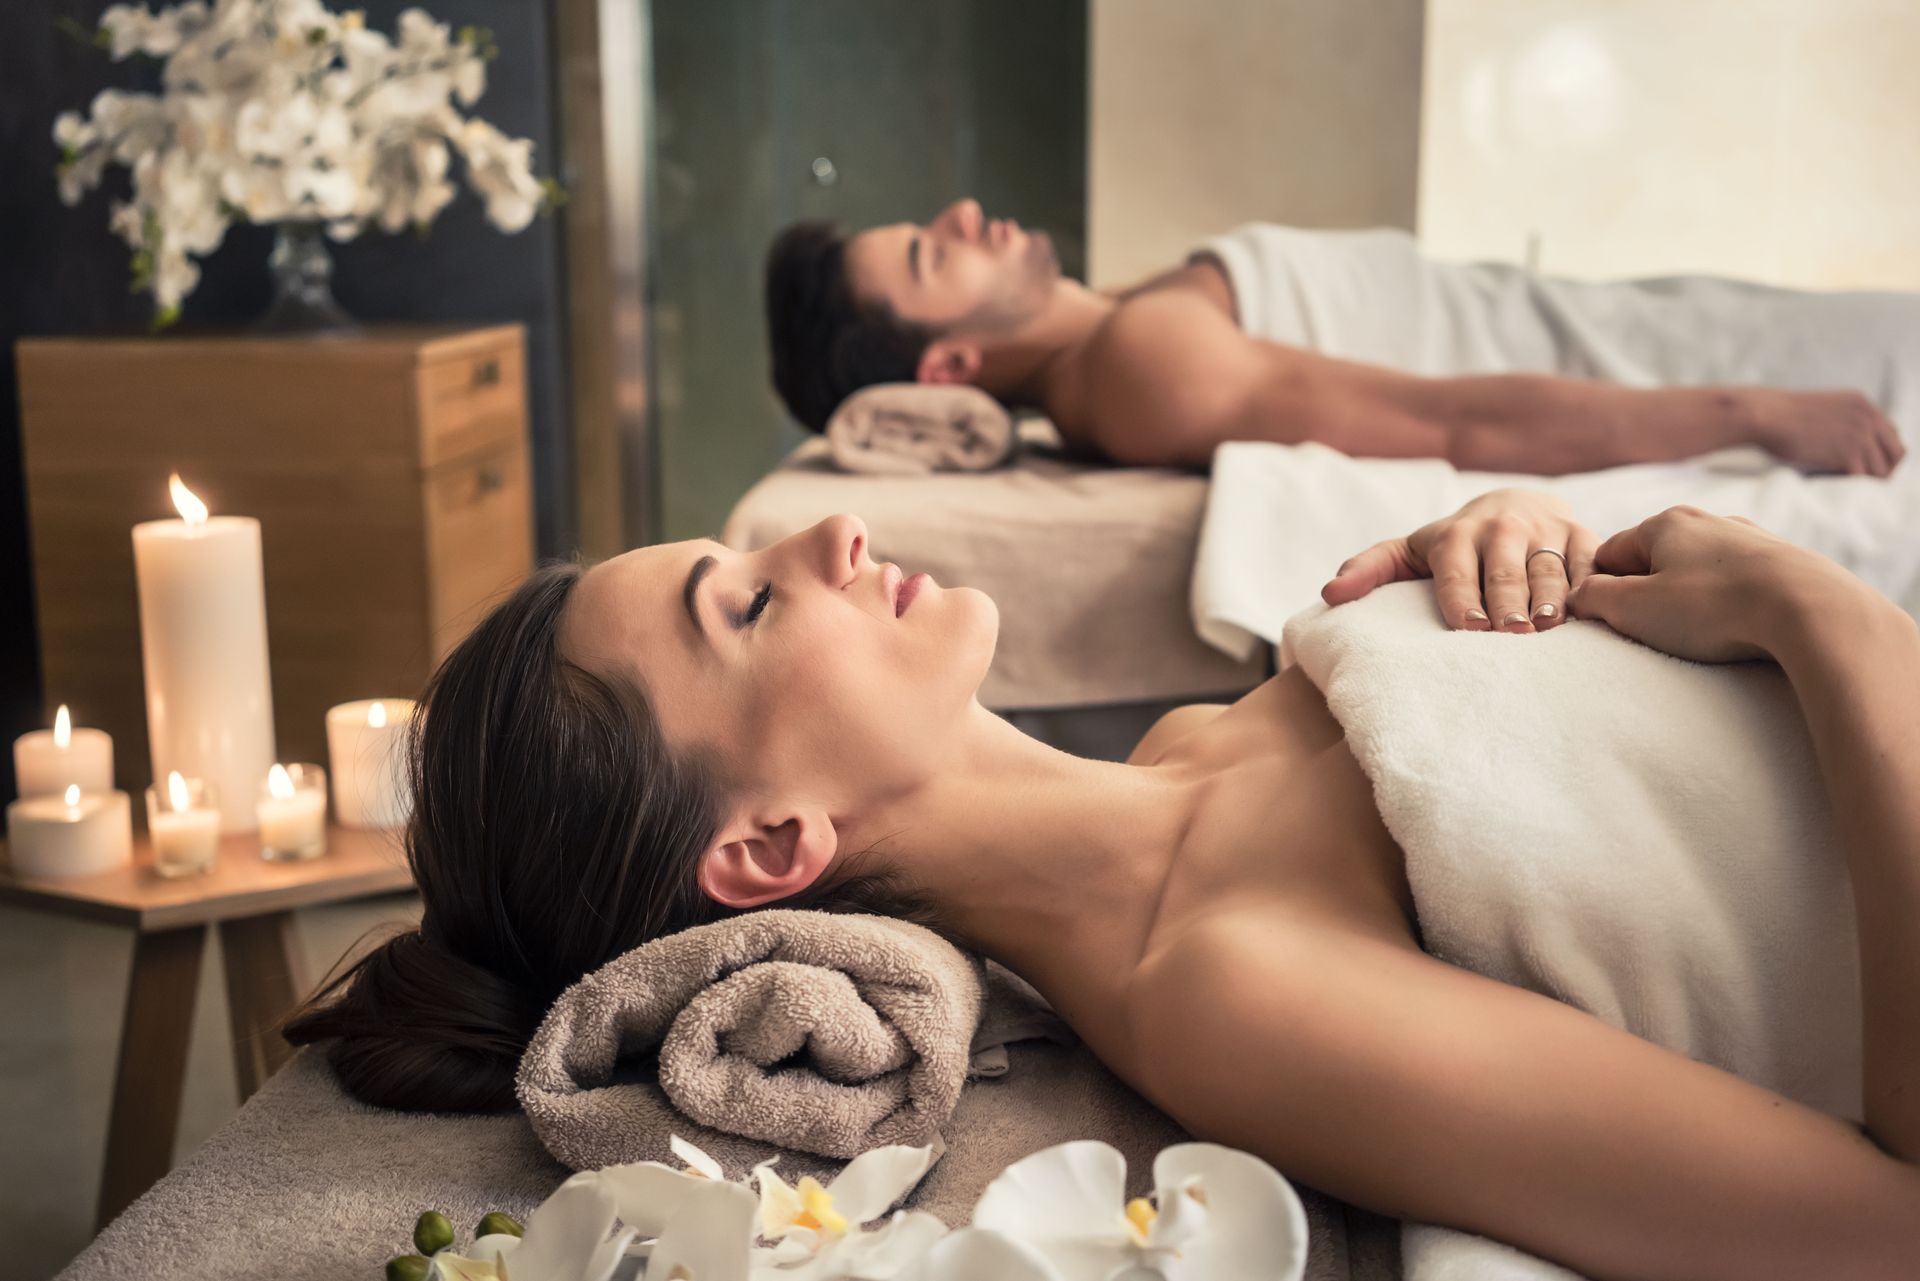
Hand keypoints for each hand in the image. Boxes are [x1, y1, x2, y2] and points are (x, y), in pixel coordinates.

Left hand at [1321, 489, 1598, 632]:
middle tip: (1510, 633)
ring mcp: (1546, 529)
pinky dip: (1589, 583)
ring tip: (1548, 627)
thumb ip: (1369, 570)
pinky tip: (1588, 610)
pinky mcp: (1583, 535)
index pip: (1456, 569)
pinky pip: (1589, 560)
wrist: (1515, 505)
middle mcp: (1502, 528)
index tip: (1468, 628)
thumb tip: (1329, 595)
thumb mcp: (1408, 553)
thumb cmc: (1452, 547)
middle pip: (1504, 569)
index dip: (1462, 597)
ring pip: (1548, 566)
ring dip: (1549, 596)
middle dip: (1507, 600)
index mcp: (1455, 535)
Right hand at [1566, 505, 1872, 661]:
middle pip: (1657, 560)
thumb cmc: (1714, 607)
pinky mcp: (1783, 563)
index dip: (1601, 588)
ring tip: (1699, 635)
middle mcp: (1707, 521)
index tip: (1607, 620)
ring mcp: (1749, 539)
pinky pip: (1738, 583)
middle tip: (1653, 633)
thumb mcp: (1634, 608)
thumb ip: (1594, 598)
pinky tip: (1737, 627)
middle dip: (1648, 594)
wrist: (1810, 609)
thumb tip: (1579, 595)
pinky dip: (1729, 603)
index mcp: (1664, 524)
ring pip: (1700, 571)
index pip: (1610, 553)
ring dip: (1690, 600)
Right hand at [1752, 389, 1905, 476]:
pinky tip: (1838, 488)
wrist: (1768, 416)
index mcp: (1863, 405)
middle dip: (1883, 469)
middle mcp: (1869, 418)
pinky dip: (1853, 488)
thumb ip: (1843, 422)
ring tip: (1847, 487)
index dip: (1881, 453)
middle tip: (1863, 482)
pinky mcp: (1848, 454)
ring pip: (1882, 470)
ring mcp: (1861, 436)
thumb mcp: (1823, 410)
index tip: (1867, 465)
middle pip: (1896, 453)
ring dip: (1866, 481)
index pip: (1891, 434)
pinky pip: (1864, 479)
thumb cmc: (1782, 417)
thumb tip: (1845, 448)